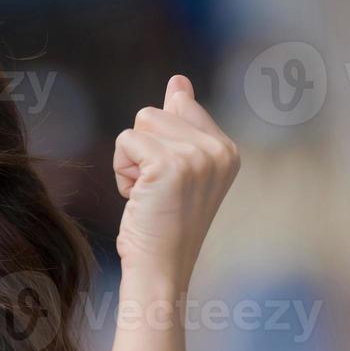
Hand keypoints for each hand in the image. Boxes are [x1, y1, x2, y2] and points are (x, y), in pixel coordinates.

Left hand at [112, 75, 239, 291]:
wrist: (159, 269)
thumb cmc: (162, 226)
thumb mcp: (176, 170)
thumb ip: (181, 123)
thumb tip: (178, 80)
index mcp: (228, 150)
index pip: (180, 107)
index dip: (159, 144)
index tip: (170, 183)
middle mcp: (219, 150)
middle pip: (155, 112)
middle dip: (143, 150)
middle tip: (156, 192)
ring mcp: (198, 156)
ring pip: (140, 123)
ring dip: (131, 159)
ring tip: (148, 194)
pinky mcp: (170, 164)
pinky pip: (126, 140)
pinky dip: (122, 169)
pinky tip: (137, 197)